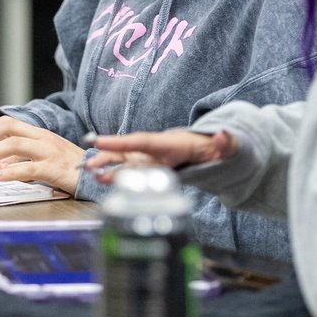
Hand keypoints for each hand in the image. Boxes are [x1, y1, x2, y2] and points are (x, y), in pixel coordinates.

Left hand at [0, 115, 84, 193]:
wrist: (95, 176)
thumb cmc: (68, 168)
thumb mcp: (42, 158)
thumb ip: (21, 158)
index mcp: (38, 134)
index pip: (6, 123)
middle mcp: (42, 138)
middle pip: (7, 126)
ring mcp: (49, 151)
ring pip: (14, 144)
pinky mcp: (54, 168)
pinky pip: (28, 168)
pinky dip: (9, 172)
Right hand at [85, 130, 237, 184]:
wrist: (216, 153)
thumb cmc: (219, 149)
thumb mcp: (228, 147)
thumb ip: (226, 143)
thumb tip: (224, 136)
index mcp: (172, 144)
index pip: (144, 141)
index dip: (121, 142)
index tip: (100, 142)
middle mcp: (157, 150)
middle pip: (129, 150)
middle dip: (108, 154)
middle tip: (89, 162)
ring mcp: (153, 159)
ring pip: (125, 162)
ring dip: (107, 166)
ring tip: (89, 172)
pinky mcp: (152, 168)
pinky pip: (130, 172)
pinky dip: (116, 176)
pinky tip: (103, 180)